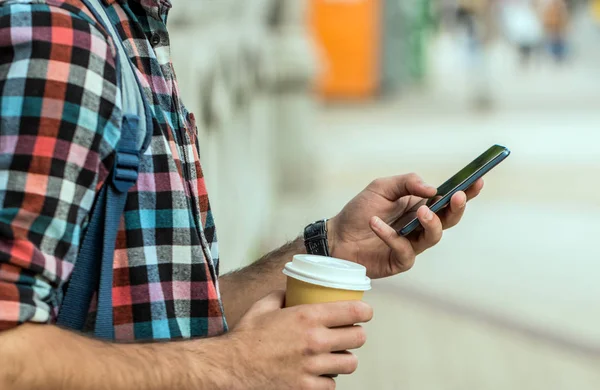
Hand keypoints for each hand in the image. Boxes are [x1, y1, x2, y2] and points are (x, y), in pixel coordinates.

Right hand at [224, 291, 372, 389]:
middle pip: (358, 338)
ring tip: (336, 356)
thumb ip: (282, 295)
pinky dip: (327, 380)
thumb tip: (291, 290)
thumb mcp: (263, 306)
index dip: (364, 311)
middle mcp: (315, 341)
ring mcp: (312, 367)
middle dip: (356, 335)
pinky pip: (332, 384)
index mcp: (307, 317)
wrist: (230, 368)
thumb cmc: (246, 337)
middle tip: (349, 334)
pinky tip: (319, 374)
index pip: (353, 312)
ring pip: (350, 363)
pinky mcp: (306, 388)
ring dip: (345, 358)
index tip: (365, 312)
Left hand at [328, 173, 483, 277]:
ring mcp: (412, 244)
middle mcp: (420, 225)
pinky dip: (390, 235)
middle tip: (456, 197)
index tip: (478, 180)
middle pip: (449, 220)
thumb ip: (407, 183)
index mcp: (420, 205)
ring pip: (434, 236)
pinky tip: (375, 223)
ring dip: (431, 223)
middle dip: (456, 208)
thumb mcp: (382, 187)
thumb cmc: (359, 210)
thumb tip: (432, 189)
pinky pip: (403, 249)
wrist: (336, 236)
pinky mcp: (399, 260)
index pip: (448, 199)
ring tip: (420, 212)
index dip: (466, 192)